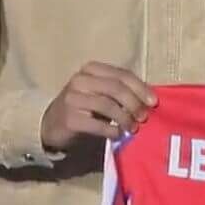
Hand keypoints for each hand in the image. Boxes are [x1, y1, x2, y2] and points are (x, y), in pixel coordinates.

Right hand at [39, 61, 156, 151]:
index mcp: (91, 69)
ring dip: (125, 118)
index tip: (153, 102)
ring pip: (107, 105)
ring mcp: (72, 98)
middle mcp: (80, 80)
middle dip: (134, 103)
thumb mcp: (99, 93)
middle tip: (144, 117)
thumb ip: (120, 91)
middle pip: (116, 88)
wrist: (51, 125)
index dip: (140, 88)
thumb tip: (149, 100)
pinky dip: (112, 130)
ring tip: (133, 128)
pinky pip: (98, 124)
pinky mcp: (70, 118)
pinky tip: (117, 134)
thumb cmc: (83, 108)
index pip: (121, 74)